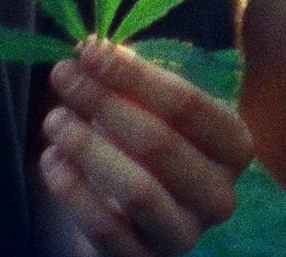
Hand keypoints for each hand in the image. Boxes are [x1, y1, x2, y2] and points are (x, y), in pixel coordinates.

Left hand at [36, 37, 254, 256]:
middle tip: (63, 78)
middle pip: (160, 143)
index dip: (135, 77)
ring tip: (54, 120)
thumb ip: (129, 82)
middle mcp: (220, 196)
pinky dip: (73, 191)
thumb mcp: (151, 110)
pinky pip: (107, 230)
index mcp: (235, 147)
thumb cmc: (146, 148)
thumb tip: (91, 50)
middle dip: (104, 104)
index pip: (187, 105)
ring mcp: (187, 235)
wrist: (136, 220)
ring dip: (88, 148)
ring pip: (138, 190)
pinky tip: (51, 160)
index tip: (90, 53)